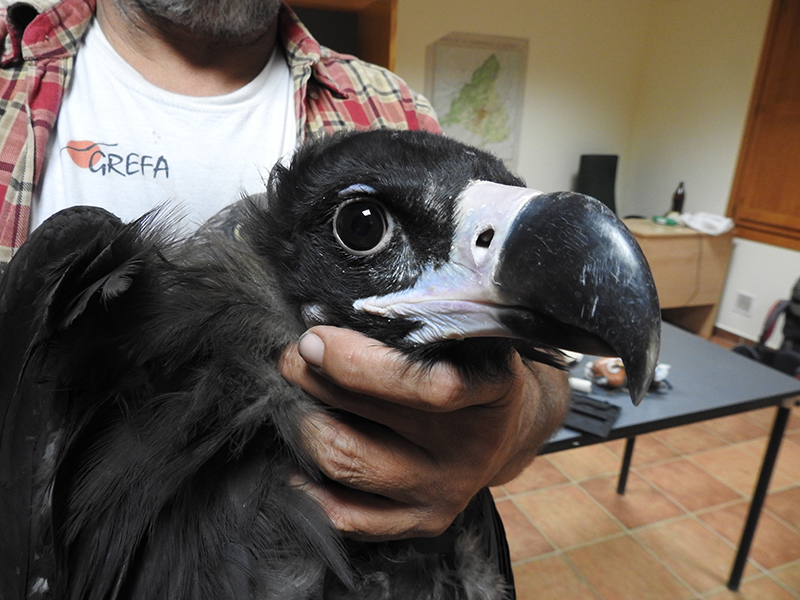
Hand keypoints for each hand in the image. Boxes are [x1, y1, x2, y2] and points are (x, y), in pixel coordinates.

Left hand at [279, 326, 569, 540]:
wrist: (505, 430)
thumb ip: (410, 327)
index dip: (358, 362)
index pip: (428, 386)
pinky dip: (308, 485)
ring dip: (302, 423)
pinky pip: (347, 516)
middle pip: (366, 418)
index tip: (315, 337)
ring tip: (293, 395)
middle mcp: (471, 448)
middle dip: (309, 379)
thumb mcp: (461, 334)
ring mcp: (446, 492)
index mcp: (492, 390)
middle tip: (292, 355)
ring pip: (345, 462)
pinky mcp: (422, 522)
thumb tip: (321, 325)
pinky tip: (299, 453)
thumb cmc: (469, 365)